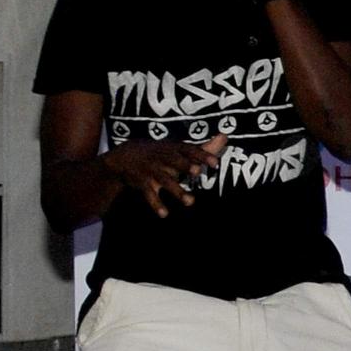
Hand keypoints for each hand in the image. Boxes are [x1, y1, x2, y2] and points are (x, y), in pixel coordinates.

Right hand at [104, 135, 227, 216]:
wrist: (126, 156)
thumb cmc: (162, 153)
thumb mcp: (180, 149)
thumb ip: (204, 148)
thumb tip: (225, 136)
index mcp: (174, 149)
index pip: (189, 149)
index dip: (201, 155)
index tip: (214, 163)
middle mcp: (163, 158)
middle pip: (174, 161)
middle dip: (184, 165)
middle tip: (196, 171)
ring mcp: (152, 171)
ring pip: (165, 181)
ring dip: (177, 191)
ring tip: (190, 202)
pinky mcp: (143, 183)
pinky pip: (149, 194)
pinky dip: (156, 204)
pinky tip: (164, 214)